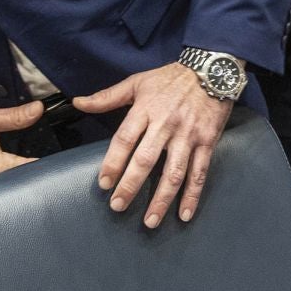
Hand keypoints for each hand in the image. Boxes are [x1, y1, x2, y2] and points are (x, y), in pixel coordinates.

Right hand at [0, 100, 43, 192]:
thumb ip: (12, 117)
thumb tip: (38, 110)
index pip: (34, 170)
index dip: (49, 165)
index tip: (58, 158)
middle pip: (26, 185)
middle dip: (36, 175)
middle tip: (44, 165)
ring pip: (13, 193)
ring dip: (21, 184)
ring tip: (28, 175)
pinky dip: (5, 190)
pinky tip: (8, 183)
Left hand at [79, 63, 230, 226]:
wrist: (212, 69)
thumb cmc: (171, 78)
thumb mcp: (137, 82)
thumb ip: (106, 97)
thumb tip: (78, 103)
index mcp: (146, 109)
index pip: (124, 139)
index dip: (113, 163)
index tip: (103, 184)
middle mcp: (166, 124)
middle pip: (146, 160)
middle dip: (131, 186)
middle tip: (118, 206)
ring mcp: (188, 135)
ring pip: (174, 172)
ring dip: (162, 199)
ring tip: (150, 221)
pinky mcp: (207, 142)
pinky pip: (199, 173)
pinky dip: (192, 196)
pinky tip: (184, 214)